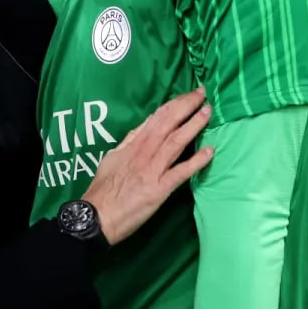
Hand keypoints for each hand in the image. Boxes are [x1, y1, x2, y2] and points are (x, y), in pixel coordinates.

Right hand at [80, 88, 213, 245]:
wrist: (98, 215)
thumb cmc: (103, 189)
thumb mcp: (112, 158)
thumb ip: (128, 143)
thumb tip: (142, 130)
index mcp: (132, 144)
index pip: (156, 118)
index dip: (174, 104)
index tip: (188, 95)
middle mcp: (144, 152)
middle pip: (168, 123)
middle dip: (186, 106)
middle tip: (202, 93)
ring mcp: (152, 169)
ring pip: (176, 142)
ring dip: (193, 125)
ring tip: (207, 113)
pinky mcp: (159, 189)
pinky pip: (180, 172)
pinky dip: (196, 161)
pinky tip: (209, 151)